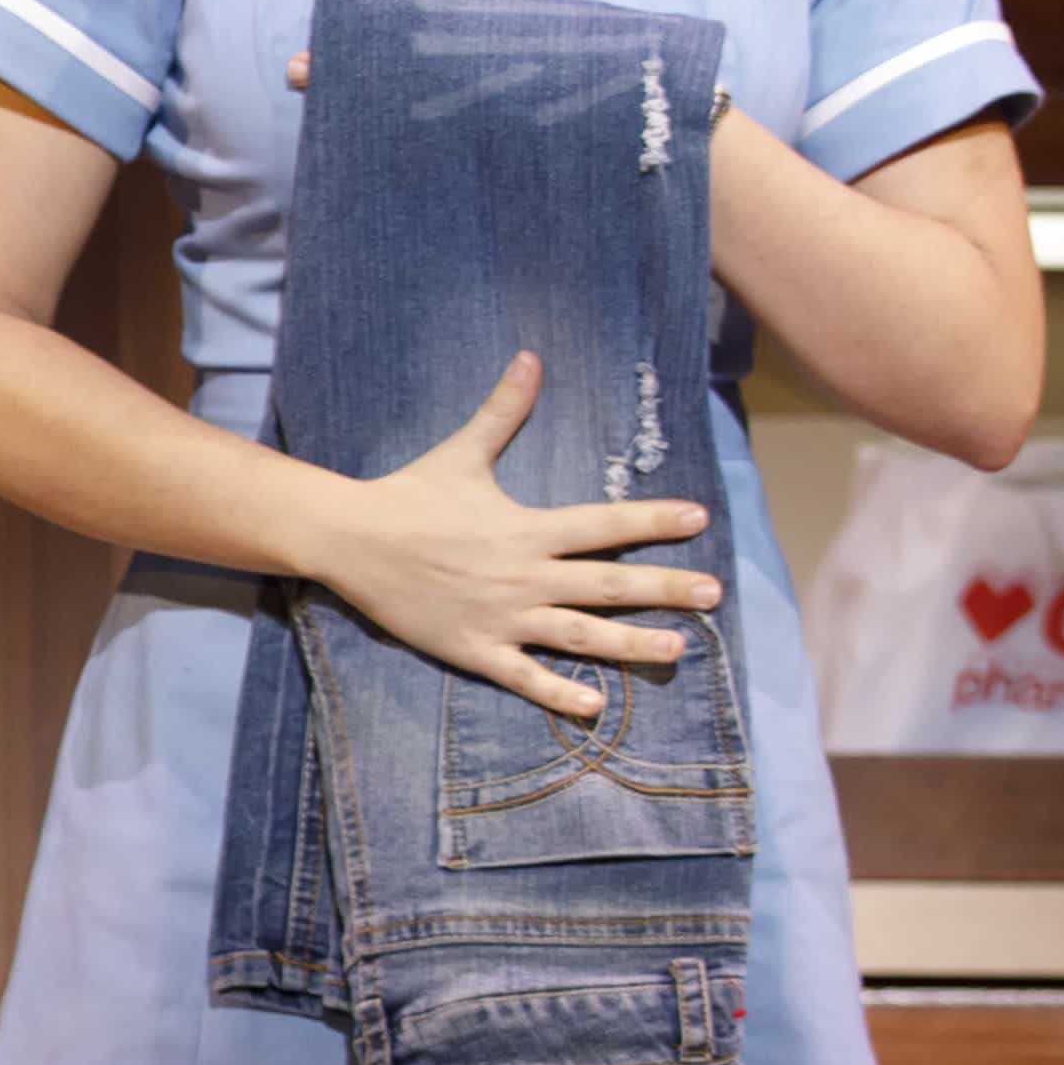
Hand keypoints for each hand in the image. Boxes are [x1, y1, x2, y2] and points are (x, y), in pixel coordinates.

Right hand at [297, 350, 719, 725]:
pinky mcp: (474, 648)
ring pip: (580, 635)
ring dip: (632, 643)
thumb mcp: (461, 451)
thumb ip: (503, 410)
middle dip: (666, 588)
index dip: (654, 520)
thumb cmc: (408, 494)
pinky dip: (559, 694)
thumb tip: (530, 358)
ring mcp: (501, 616)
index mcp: (527, 527)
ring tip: (678, 648)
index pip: (606, 524)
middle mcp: (524, 574)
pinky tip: (595, 706)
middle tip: (714, 593)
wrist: (349, 539)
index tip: (699, 519)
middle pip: (609, 585)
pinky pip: (524, 676)